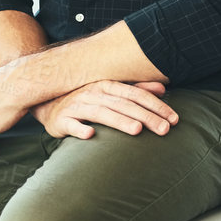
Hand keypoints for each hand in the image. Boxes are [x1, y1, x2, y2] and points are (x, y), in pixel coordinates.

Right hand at [31, 81, 176, 140]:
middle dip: (145, 116)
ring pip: (101, 113)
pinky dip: (80, 129)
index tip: (174, 118)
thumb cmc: (84, 99)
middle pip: (123, 104)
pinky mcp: (62, 120)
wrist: (46, 103)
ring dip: (119, 121)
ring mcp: (76, 106)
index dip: (156, 105)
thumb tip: (162, 88)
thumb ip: (135, 90)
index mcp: (106, 86)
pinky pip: (71, 124)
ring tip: (137, 130)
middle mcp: (92, 93)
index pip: (136, 94)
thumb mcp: (109, 92)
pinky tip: (90, 135)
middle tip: (165, 129)